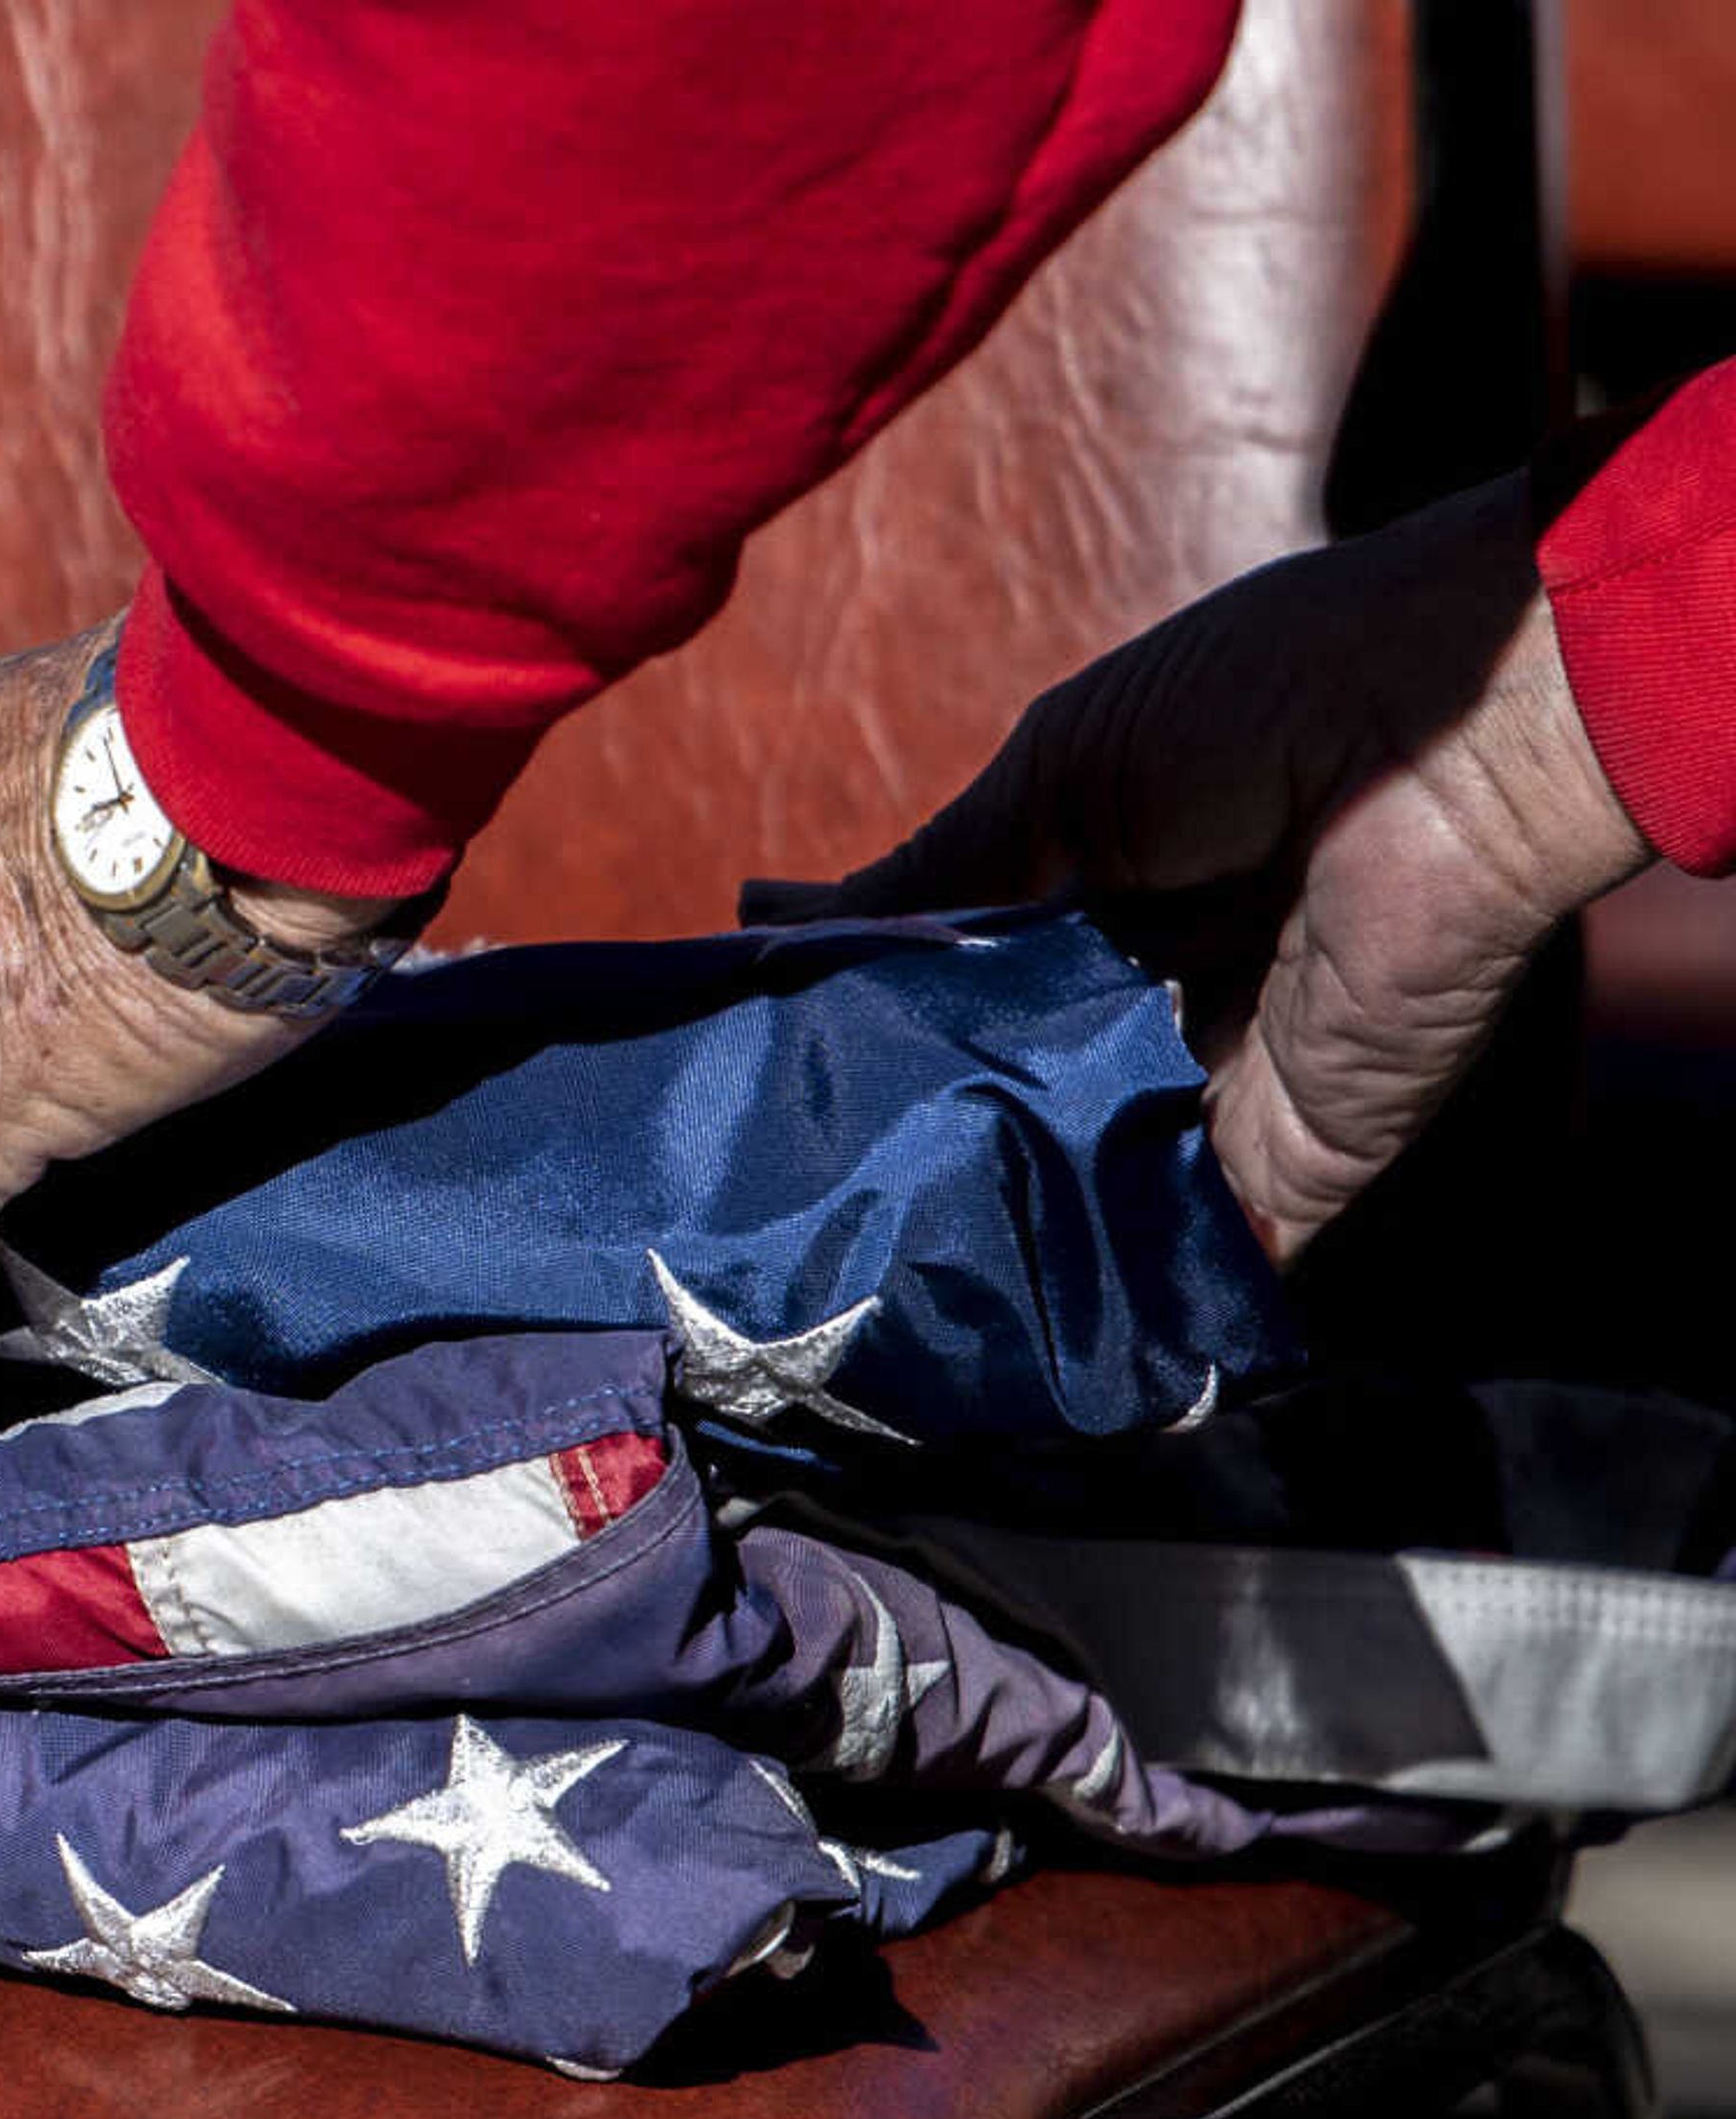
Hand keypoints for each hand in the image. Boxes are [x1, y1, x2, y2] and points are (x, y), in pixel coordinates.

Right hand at [755, 474, 1649, 1260]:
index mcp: (1106, 904)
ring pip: (1081, 1190)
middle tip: (785, 1187)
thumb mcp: (1056, 769)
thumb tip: (776, 928)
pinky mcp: (1290, 1170)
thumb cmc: (1263, 700)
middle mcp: (1158, 1009)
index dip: (869, 1033)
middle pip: (1013, 1103)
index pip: (967, 998)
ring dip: (990, 1226)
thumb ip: (934, 875)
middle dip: (913, 1143)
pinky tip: (991, 1323)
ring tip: (854, 1270)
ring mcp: (1220, 1098)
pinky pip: (1186, 1259)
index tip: (758, 1070)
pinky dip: (1112, 1305)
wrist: (1454, 732)